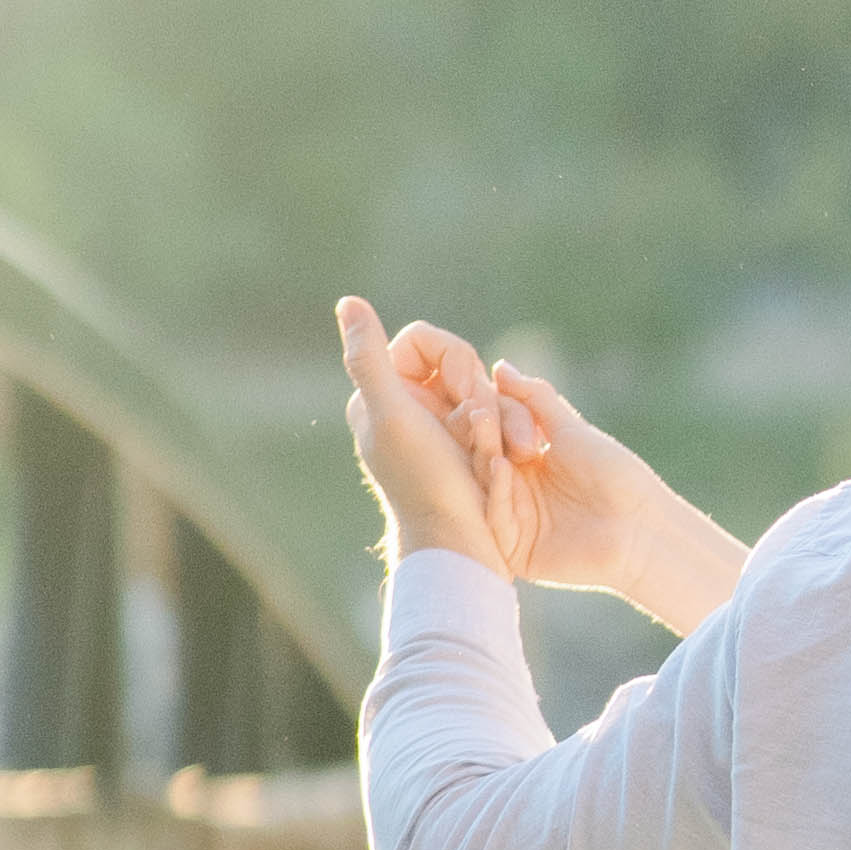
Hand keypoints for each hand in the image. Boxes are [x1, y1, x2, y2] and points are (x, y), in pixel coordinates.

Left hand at [337, 302, 536, 578]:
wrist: (460, 547)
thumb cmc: (425, 483)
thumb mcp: (392, 415)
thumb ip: (368, 359)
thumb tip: (348, 302)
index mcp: (379, 395)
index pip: (424, 340)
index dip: (454, 358)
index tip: (466, 393)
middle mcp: (406, 408)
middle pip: (459, 363)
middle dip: (479, 395)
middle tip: (480, 431)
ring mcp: (439, 429)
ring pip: (484, 392)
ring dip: (497, 420)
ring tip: (491, 455)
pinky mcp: (468, 449)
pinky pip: (497, 420)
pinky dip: (502, 437)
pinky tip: (497, 464)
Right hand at [480, 349, 688, 608]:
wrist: (642, 527)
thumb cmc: (615, 476)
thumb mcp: (571, 431)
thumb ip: (535, 400)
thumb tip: (499, 367)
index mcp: (521, 461)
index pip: (490, 432)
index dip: (486, 411)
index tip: (482, 391)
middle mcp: (510, 489)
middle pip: (481, 457)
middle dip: (480, 432)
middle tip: (478, 410)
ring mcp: (510, 520)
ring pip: (483, 485)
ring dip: (483, 456)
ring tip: (485, 429)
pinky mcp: (514, 550)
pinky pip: (496, 519)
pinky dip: (496, 492)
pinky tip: (499, 467)